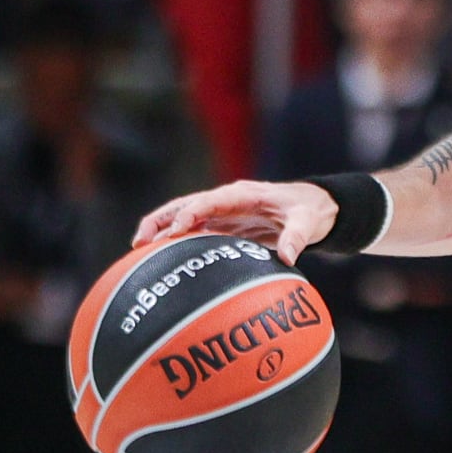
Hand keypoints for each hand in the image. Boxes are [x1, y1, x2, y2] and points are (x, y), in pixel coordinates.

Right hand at [129, 180, 338, 263]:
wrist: (313, 208)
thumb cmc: (310, 211)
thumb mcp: (308, 222)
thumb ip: (298, 237)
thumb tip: (287, 257)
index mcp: (243, 195)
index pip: (210, 201)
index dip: (192, 213)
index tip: (178, 229)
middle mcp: (226, 201)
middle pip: (186, 206)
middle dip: (162, 221)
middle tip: (141, 242)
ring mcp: (222, 213)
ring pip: (183, 218)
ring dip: (161, 231)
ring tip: (138, 250)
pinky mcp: (223, 226)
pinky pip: (193, 232)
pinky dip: (175, 242)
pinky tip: (160, 258)